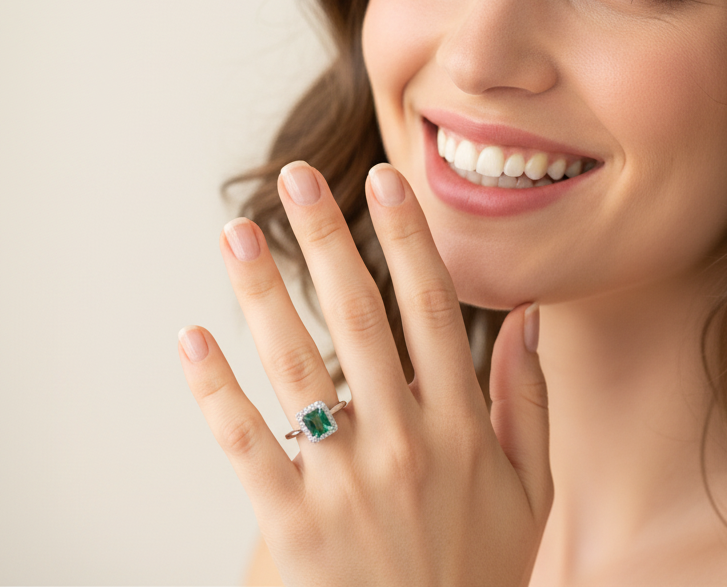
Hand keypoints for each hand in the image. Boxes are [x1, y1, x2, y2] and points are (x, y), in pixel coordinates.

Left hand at [178, 161, 551, 585]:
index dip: (409, 240)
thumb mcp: (534, 490)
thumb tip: (530, 318)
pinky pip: (247, 445)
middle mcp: (405, 440)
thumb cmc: (482, 572)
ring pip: (297, 366)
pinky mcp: (294, 526)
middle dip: (328, 239)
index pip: (434, 310)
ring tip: (237, 233)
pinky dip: (215, 390)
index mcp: (463, 425)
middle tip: (297, 179)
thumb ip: (532, 400)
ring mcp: (347, 482)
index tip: (387, 182)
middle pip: (359, 318)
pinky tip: (192, 340)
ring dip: (262, 293)